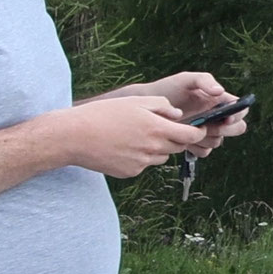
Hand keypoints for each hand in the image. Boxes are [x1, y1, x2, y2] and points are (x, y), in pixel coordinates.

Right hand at [53, 96, 204, 177]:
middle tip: (160, 127)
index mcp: (158, 130)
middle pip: (177, 146)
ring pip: (161, 156)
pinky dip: (140, 156)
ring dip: (157, 147)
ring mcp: (142, 163)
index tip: (198, 128)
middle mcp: (153, 149)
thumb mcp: (135, 101)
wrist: (74, 136)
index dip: (198, 132)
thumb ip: (162, 106)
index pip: (192, 136)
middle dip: (175, 138)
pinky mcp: (130, 172)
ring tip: (135, 135)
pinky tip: (123, 146)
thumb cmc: (103, 114)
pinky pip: (143, 164)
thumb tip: (177, 115)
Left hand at [145, 73, 247, 156]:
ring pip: (218, 141)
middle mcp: (217, 118)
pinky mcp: (196, 144)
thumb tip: (220, 91)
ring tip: (188, 128)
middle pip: (237, 129)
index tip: (226, 117)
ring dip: (206, 138)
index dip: (238, 115)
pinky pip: (205, 152)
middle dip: (225, 130)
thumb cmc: (168, 89)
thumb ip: (205, 80)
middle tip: (208, 126)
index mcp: (220, 101)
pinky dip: (196, 147)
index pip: (241, 110)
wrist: (147, 107)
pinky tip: (183, 138)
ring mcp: (207, 132)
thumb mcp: (186, 79)